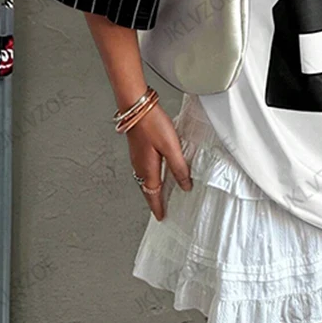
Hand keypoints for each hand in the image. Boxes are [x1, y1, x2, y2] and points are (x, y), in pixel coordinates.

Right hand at [125, 104, 192, 220]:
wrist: (136, 106)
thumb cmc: (152, 124)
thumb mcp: (171, 147)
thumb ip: (178, 167)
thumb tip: (185, 185)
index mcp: (147, 169)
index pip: (153, 195)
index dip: (158, 207)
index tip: (161, 216)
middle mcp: (139, 165)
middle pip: (146, 189)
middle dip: (153, 200)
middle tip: (160, 209)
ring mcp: (136, 156)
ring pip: (144, 179)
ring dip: (151, 188)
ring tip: (159, 193)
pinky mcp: (137, 147)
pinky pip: (143, 169)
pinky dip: (149, 176)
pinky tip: (156, 170)